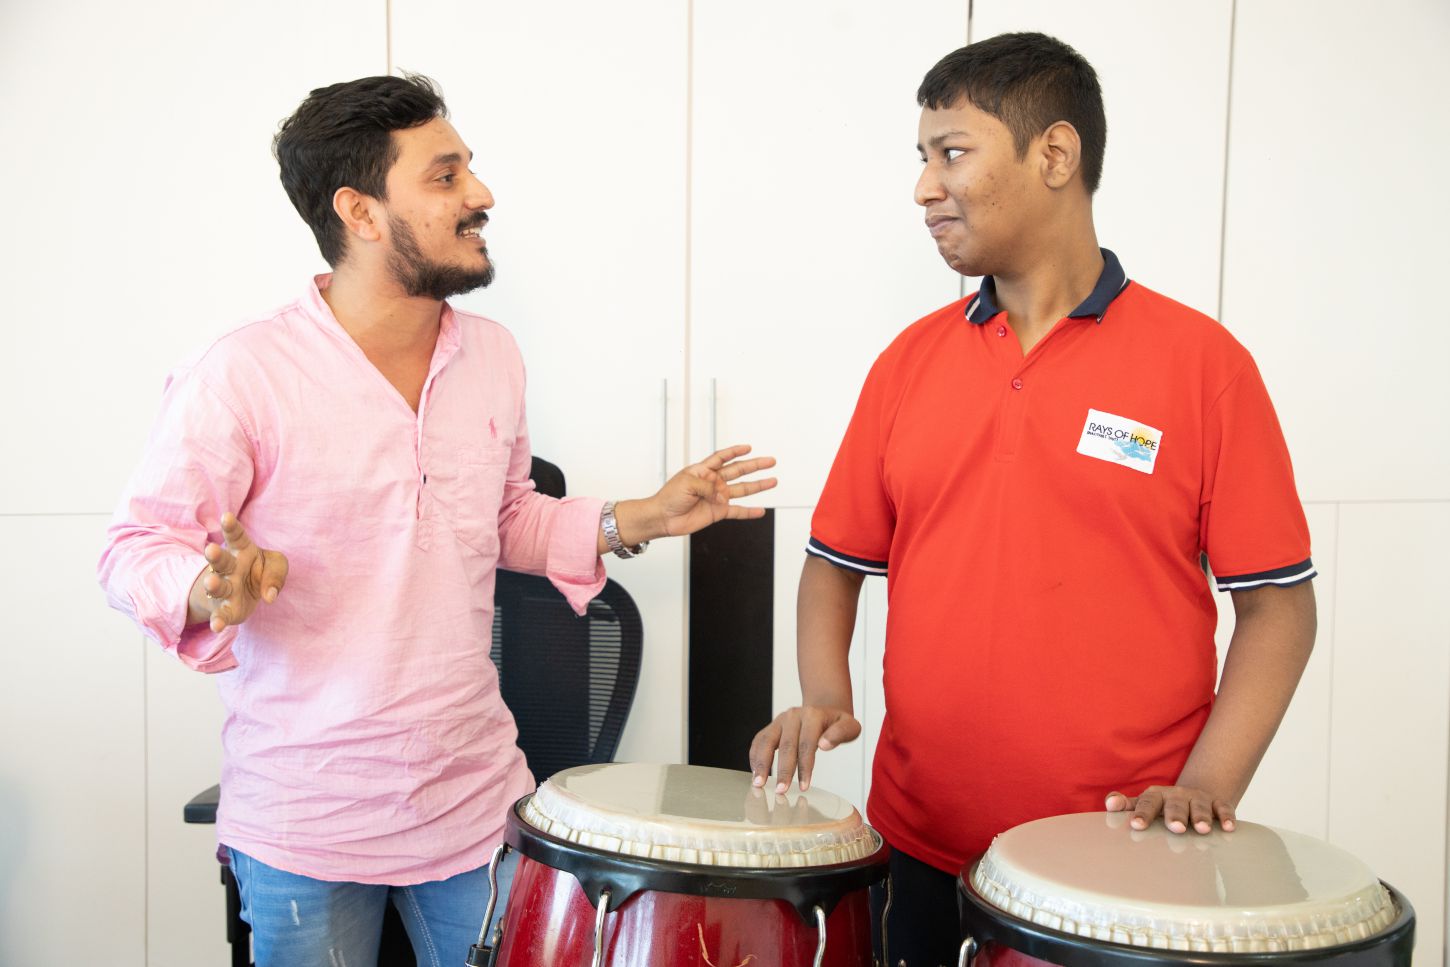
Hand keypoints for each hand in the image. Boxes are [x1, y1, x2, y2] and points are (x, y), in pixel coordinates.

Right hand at [188, 512, 288, 632]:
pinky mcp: (225, 610)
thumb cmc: (260, 571)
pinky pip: (220, 615)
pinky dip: (218, 621)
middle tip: (211, 549)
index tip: (227, 516)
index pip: (235, 536)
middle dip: (216, 555)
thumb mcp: (275, 565)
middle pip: (221, 560)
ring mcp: (225, 588)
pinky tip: (216, 627)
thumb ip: (276, 574)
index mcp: (242, 550)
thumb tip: (270, 595)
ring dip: (213, 584)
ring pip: (217, 586)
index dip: (231, 526)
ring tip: (211, 582)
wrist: (245, 593)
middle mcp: (229, 568)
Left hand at [651, 444, 777, 537]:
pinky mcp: (718, 512)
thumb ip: (709, 487)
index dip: (735, 451)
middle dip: (755, 465)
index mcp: (703, 471)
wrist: (663, 517)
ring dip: (758, 485)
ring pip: (742, 489)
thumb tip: (723, 496)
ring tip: (772, 481)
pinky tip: (760, 510)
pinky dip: (749, 512)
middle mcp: (713, 482)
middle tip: (770, 461)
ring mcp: (717, 497)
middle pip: (738, 471)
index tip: (748, 447)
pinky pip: (737, 511)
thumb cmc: (669, 497)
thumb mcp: (688, 484)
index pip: (722, 457)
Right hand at [748, 705, 859, 793]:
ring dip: (762, 764)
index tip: (804, 786)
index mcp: (813, 715)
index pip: (807, 743)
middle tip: (781, 791)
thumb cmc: (837, 723)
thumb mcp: (850, 726)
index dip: (805, 766)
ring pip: (766, 741)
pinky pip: (759, 740)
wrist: (825, 708)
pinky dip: (755, 757)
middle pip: (786, 745)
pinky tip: (756, 773)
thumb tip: (824, 745)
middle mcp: (793, 716)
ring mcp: (780, 720)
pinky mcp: (772, 726)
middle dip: (783, 770)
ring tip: (759, 783)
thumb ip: (841, 733)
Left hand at [1105, 786, 1236, 834]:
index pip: (1147, 803)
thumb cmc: (1162, 806)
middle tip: (1176, 828)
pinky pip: (1223, 808)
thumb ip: (1127, 805)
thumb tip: (1109, 803)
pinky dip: (1227, 816)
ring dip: (1202, 816)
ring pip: (1200, 806)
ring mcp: (1198, 798)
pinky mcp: (1217, 803)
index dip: (1142, 814)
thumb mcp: (1144, 804)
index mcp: (1156, 795)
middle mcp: (1177, 795)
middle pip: (1175, 804)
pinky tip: (1229, 827)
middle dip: (1175, 815)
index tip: (1136, 825)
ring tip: (1202, 829)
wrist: (1192, 795)